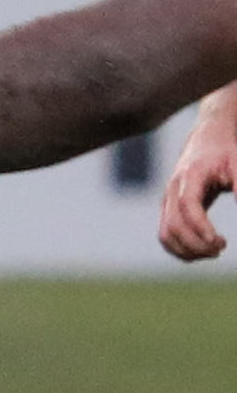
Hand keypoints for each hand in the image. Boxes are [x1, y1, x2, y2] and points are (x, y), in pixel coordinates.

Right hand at [159, 96, 236, 259]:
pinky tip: (202, 250)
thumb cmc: (225, 152)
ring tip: (214, 252)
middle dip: (196, 244)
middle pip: (173, 225)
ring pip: (165, 234)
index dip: (200, 226)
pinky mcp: (167, 210)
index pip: (187, 205)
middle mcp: (172, 189)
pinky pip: (166, 235)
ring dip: (187, 250)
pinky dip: (180, 249)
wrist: (206, 140)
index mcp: (189, 175)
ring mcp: (166, 201)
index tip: (219, 241)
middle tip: (221, 248)